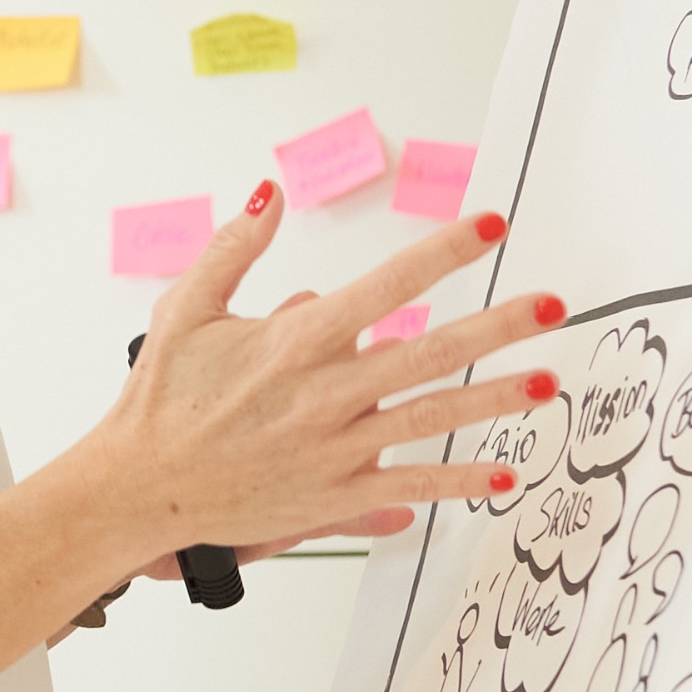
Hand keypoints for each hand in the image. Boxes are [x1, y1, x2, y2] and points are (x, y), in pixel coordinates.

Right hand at [89, 183, 564, 565]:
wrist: (139, 487)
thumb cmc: (161, 398)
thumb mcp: (187, 307)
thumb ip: (235, 247)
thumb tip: (271, 193)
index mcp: (295, 340)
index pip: (387, 284)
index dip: (443, 251)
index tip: (489, 225)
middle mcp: (326, 394)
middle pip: (430, 351)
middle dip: (498, 326)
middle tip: (552, 304)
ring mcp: (336, 449)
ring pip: (432, 418)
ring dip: (496, 400)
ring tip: (547, 383)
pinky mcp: (334, 498)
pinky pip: (409, 486)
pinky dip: (459, 481)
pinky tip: (504, 474)